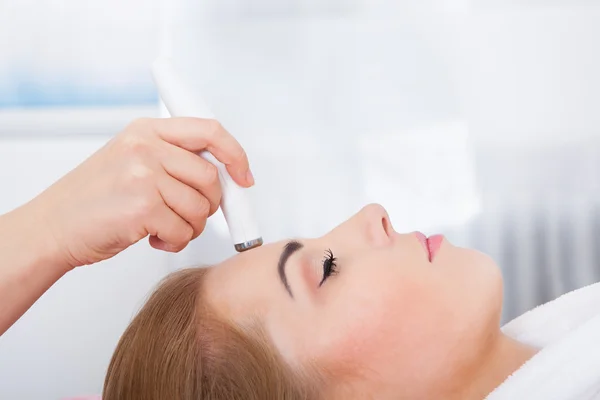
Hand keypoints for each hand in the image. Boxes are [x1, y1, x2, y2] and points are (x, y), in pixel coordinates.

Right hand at [27, 117, 253, 269]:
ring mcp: (143, 176)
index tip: (244, 176)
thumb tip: (224, 174)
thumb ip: (172, 158)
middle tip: (191, 215)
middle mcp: (146, 147)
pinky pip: (185, 231)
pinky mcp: (142, 207)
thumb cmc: (94, 199)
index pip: (209, 131)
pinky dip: (176, 242)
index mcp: (147, 130)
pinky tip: (155, 239)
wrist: (52, 227)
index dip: (236, 154)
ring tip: (167, 228)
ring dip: (191, 227)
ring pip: (201, 207)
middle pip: (211, 177)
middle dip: (210, 204)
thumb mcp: (131, 159)